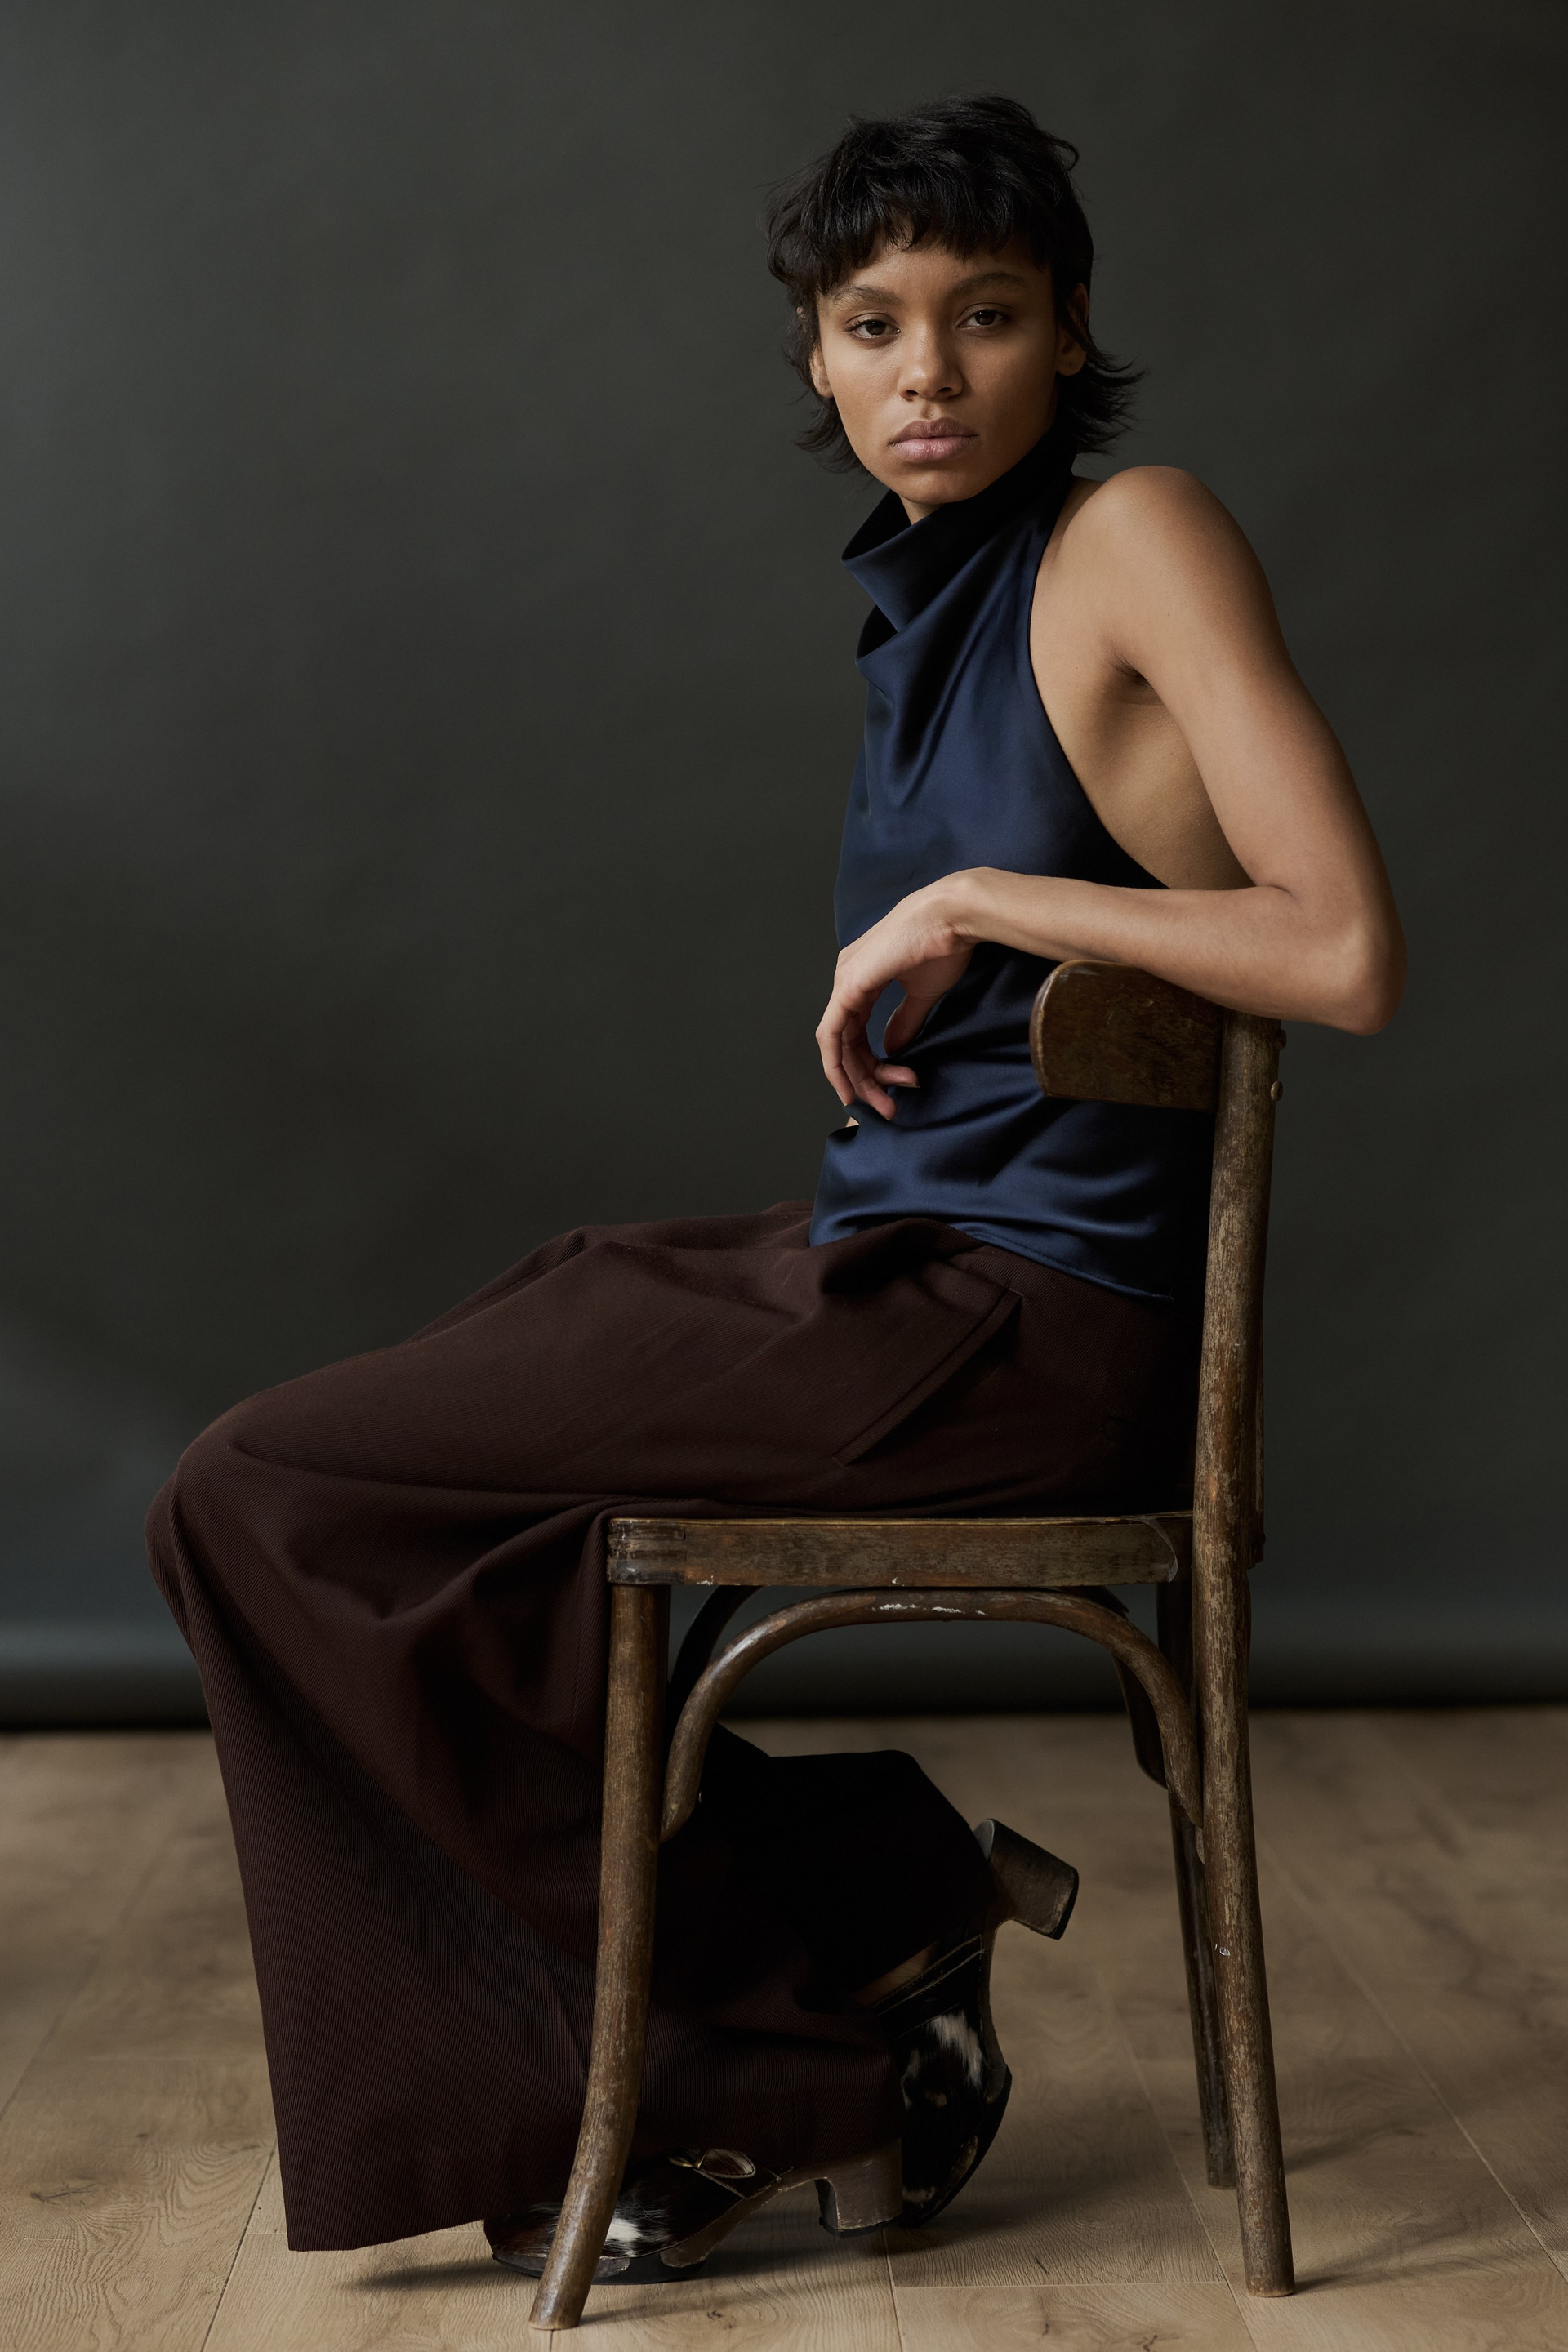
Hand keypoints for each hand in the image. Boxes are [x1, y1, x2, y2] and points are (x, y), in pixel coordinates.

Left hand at [816, 881, 975, 1119]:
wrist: (954, 916)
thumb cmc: (945, 945)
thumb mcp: (923, 994)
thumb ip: (904, 1021)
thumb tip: (891, 1048)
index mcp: (862, 978)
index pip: (855, 1032)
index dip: (871, 1066)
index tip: (894, 1088)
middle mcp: (847, 979)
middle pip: (844, 1043)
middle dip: (865, 1080)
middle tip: (888, 1106)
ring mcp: (844, 980)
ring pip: (836, 1044)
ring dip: (858, 1079)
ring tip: (886, 1101)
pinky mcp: (849, 985)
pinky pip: (831, 1035)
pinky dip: (838, 1064)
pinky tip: (854, 1086)